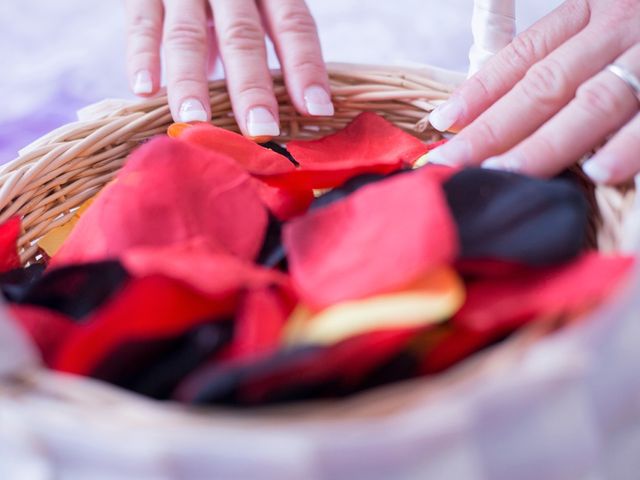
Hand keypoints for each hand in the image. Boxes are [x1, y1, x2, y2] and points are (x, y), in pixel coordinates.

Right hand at [125, 0, 333, 137]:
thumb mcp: (251, 8)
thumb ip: (257, 46)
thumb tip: (272, 112)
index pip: (294, 26)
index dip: (306, 68)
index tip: (317, 111)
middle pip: (243, 37)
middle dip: (252, 87)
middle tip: (260, 131)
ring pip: (187, 35)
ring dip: (191, 81)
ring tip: (196, 121)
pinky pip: (142, 22)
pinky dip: (142, 55)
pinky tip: (145, 90)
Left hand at [429, 0, 639, 184]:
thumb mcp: (607, 18)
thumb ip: (562, 49)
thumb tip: (508, 97)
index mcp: (595, 10)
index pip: (525, 54)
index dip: (481, 89)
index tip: (443, 122)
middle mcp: (622, 26)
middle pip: (545, 85)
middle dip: (494, 130)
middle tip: (451, 164)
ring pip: (592, 104)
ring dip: (546, 145)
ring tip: (504, 175)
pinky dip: (630, 145)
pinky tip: (598, 173)